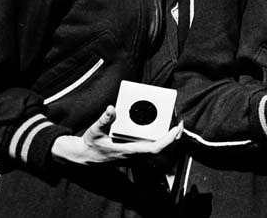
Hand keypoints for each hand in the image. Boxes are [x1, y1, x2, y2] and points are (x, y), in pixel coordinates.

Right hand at [51, 106, 182, 164]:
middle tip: (180, 122)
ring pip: (159, 150)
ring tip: (175, 123)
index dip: (167, 140)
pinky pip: (154, 148)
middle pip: (162, 150)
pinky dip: (162, 139)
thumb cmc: (91, 144)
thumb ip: (103, 120)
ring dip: (170, 139)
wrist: (86, 157)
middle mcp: (135, 156)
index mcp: (128, 151)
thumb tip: (111, 109)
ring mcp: (137, 157)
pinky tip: (165, 129)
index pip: (154, 149)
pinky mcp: (136, 155)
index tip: (176, 129)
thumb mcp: (94, 131)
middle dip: (174, 138)